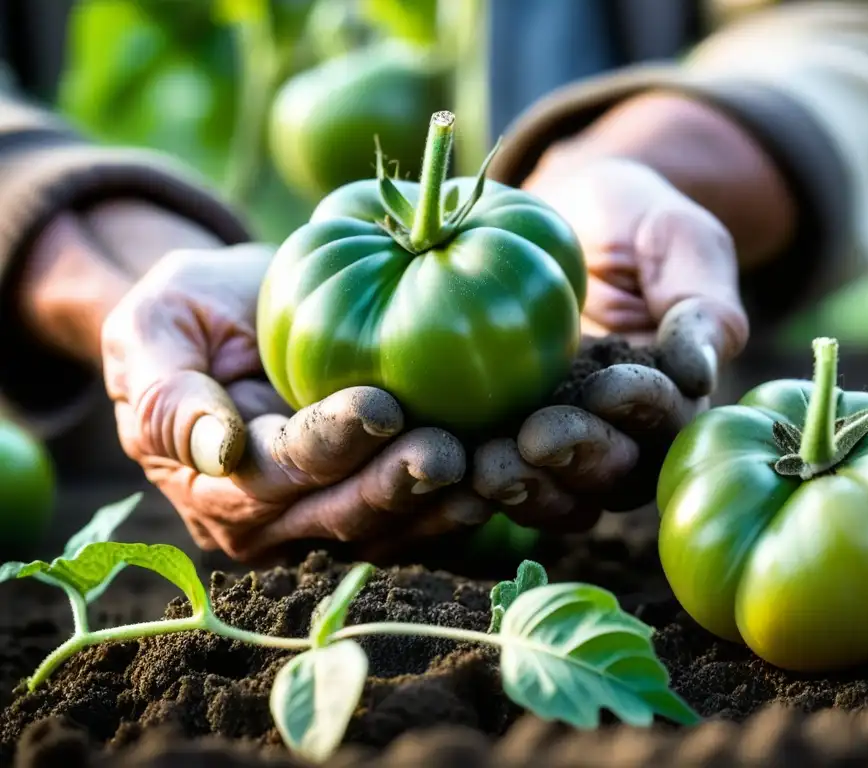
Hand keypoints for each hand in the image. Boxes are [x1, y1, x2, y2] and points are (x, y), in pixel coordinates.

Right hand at [95, 205, 478, 560]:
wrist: (235, 319)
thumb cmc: (189, 314)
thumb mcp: (153, 330)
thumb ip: (168, 394)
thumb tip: (216, 450)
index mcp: (212, 483)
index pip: (275, 470)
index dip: (327, 444)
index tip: (380, 405)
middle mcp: (269, 520)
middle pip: (338, 512)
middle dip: (394, 485)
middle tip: (448, 451)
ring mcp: (324, 521)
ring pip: (387, 528)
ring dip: (439, 504)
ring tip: (489, 467)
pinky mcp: (372, 508)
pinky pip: (418, 517)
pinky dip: (458, 499)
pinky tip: (500, 470)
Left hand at [469, 157, 750, 527]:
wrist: (565, 215)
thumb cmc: (634, 221)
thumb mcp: (682, 242)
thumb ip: (703, 307)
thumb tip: (700, 376)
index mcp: (672, 395)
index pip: (667, 419)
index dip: (641, 408)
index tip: (608, 385)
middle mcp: (621, 433)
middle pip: (612, 473)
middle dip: (577, 459)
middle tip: (536, 439)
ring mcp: (561, 442)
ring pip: (558, 491)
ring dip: (528, 487)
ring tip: (489, 466)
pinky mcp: (505, 437)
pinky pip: (500, 475)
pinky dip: (477, 481)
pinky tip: (450, 461)